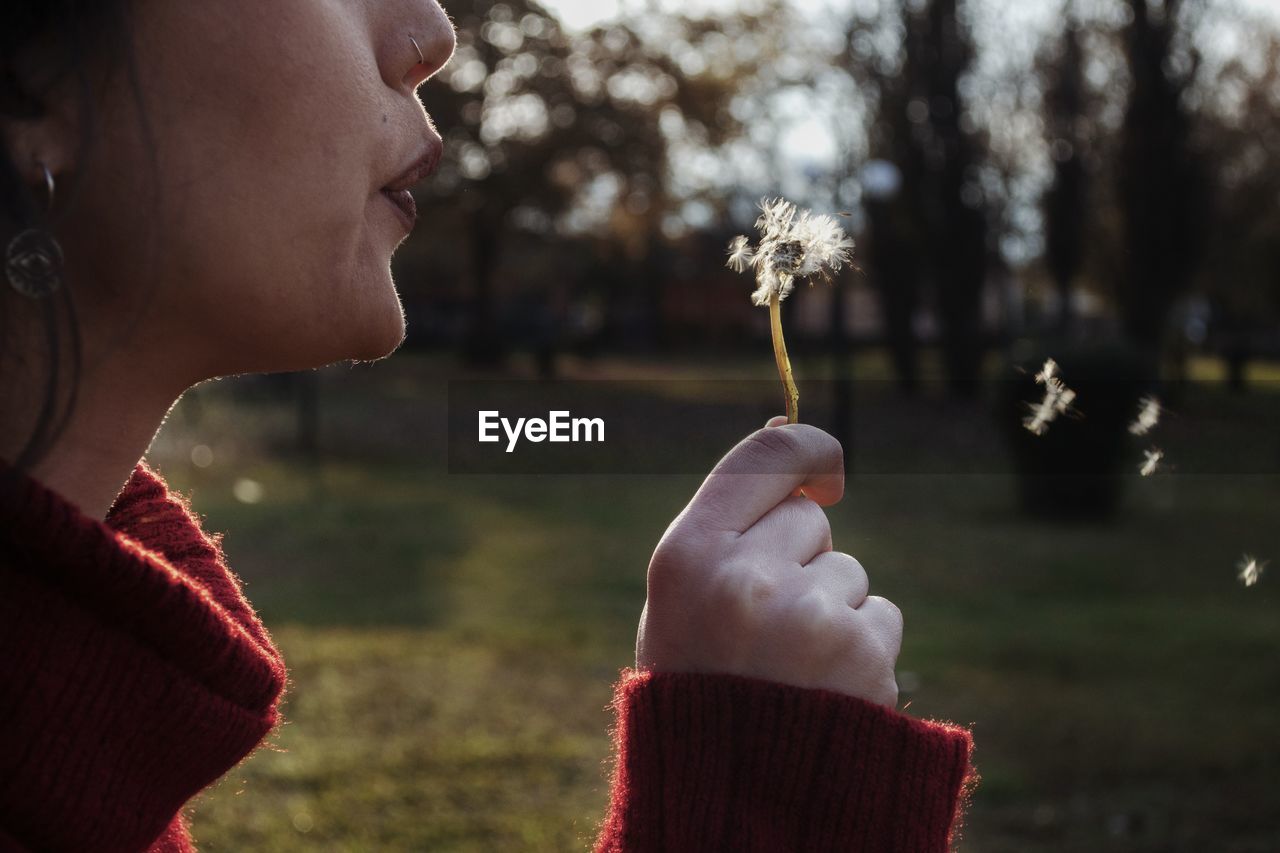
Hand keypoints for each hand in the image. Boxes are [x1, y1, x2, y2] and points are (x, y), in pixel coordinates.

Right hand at [635, 416, 902, 708]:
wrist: (730, 795)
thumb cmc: (699, 683)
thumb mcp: (682, 598)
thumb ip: (729, 519)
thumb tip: (790, 425)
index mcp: (687, 556)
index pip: (765, 457)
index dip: (806, 449)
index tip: (825, 469)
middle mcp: (745, 578)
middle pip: (809, 521)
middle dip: (802, 557)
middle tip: (768, 620)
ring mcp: (807, 616)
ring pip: (849, 571)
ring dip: (832, 607)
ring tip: (792, 665)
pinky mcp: (862, 653)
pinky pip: (880, 614)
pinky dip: (863, 645)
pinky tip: (825, 685)